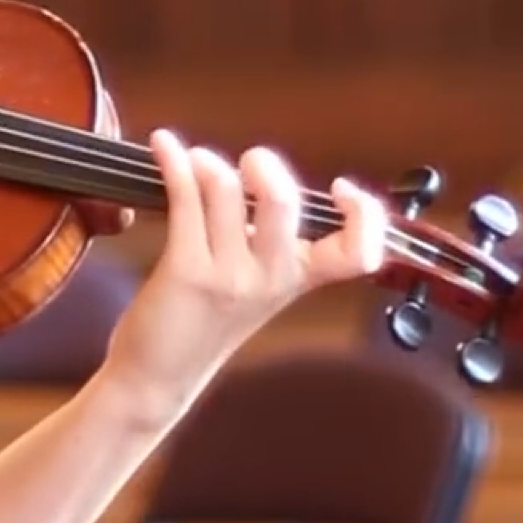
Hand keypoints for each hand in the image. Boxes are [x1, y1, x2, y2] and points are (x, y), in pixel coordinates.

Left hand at [99, 130, 388, 424]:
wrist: (158, 376)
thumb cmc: (204, 320)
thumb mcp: (257, 285)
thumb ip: (271, 239)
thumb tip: (265, 176)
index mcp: (297, 279)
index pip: (359, 252)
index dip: (365, 215)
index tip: (341, 187)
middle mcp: (271, 278)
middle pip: (283, 202)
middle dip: (264, 165)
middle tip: (248, 162)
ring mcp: (229, 275)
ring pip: (226, 190)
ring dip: (207, 163)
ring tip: (195, 161)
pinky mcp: (186, 270)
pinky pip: (185, 199)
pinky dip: (173, 162)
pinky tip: (163, 145)